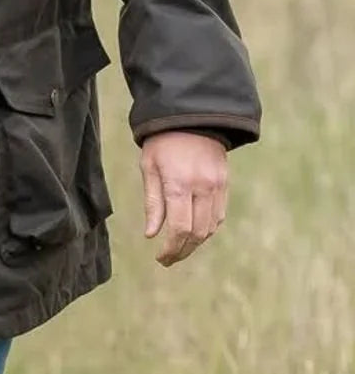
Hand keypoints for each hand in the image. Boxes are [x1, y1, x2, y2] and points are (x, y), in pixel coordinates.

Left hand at [140, 131, 228, 266]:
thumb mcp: (149, 166)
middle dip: (182, 251)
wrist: (192, 115)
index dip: (171, 249)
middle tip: (168, 259)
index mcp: (179, 182)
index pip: (180, 228)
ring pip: (210, 228)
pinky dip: (207, 228)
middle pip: (197, 233)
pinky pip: (218, 215)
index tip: (160, 257)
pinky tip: (194, 231)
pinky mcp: (225, 184)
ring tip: (179, 247)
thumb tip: (151, 234)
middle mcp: (202, 187)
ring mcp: (217, 186)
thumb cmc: (162, 140)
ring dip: (195, 243)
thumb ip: (153, 202)